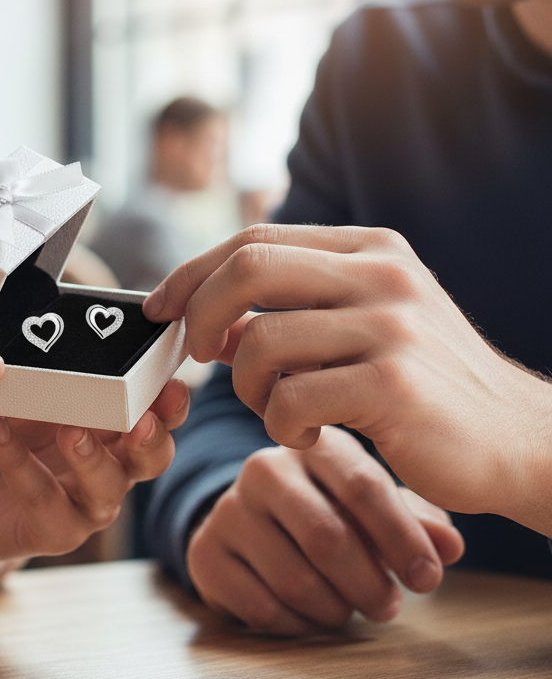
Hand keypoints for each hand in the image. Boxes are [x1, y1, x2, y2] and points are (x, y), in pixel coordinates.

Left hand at [0, 379, 190, 590]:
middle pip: (153, 458)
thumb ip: (40, 375)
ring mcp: (88, 506)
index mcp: (117, 431)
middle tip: (143, 419)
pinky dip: (21, 465)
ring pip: (107, 489)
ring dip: (92, 458)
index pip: (158, 416)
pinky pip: (44, 500)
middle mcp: (114, 469)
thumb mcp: (22, 397)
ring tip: (70, 431)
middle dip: (152, 437)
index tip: (172, 384)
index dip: (171, 404)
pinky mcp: (55, 532)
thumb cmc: (8, 434)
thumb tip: (42, 339)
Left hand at [144, 224, 551, 531]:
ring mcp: (391, 327)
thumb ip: (294, 311)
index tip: (162, 307)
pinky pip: (289, 400)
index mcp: (369, 249)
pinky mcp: (394, 386)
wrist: (517, 439)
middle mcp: (380, 275)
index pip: (254, 239)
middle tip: (195, 356)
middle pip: (247, 270)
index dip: (192, 272)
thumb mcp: (366, 323)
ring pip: (259, 342)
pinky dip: (279, 426)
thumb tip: (209, 323)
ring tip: (274, 409)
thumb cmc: (427, 384)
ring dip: (244, 387)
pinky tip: (310, 436)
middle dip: (199, 315)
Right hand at [187, 426, 463, 635]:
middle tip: (388, 607)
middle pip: (327, 537)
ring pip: (294, 579)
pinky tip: (306, 615)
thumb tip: (449, 547)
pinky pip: (261, 606)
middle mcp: (263, 469)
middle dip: (369, 585)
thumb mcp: (374, 506)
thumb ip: (416, 522)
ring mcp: (228, 510)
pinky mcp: (205, 553)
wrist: (253, 521)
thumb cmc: (330, 510)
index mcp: (313, 447)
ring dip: (334, 609)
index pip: (363, 486)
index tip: (428, 579)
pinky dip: (296, 624)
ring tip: (346, 609)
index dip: (401, 539)